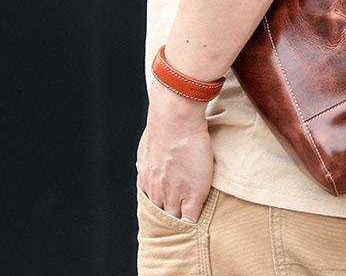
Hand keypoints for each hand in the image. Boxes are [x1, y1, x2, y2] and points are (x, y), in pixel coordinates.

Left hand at [136, 76, 213, 222]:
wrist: (175, 118)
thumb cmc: (163, 123)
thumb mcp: (149, 143)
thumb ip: (149, 158)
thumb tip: (145, 162)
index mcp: (147, 179)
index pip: (152, 203)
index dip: (161, 207)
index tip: (168, 208)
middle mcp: (155, 191)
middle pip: (160, 215)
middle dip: (168, 219)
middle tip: (176, 222)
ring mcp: (173, 196)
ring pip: (174, 221)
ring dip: (180, 225)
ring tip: (188, 227)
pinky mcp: (191, 197)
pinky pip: (191, 221)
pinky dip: (194, 226)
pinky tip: (199, 227)